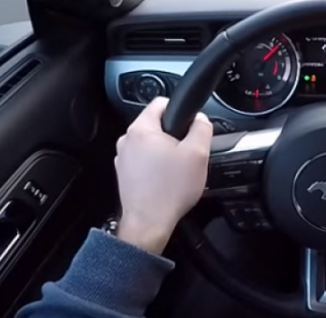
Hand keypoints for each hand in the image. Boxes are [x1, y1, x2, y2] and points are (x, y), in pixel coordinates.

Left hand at [113, 97, 212, 253]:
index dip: (181, 111)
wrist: (149, 223)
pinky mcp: (125, 173)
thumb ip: (202, 128)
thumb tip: (200, 119)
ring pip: (151, 143)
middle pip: (156, 124)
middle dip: (174, 135)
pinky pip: (144, 160)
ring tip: (177, 169)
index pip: (162, 102)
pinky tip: (166, 180)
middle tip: (187, 153)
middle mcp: (127, 140)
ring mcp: (123, 157)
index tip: (190, 127)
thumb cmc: (170, 190)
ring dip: (165, 151)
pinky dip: (155, 165)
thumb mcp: (197, 154)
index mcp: (141, 129)